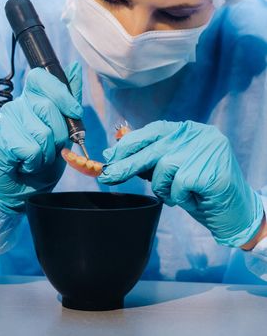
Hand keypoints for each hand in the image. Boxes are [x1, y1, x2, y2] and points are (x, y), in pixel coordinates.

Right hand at [0, 63, 82, 213]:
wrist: (21, 188)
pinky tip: (25, 164)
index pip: (42, 77)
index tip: (74, 114)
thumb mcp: (63, 132)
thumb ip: (69, 102)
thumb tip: (76, 68)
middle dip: (59, 136)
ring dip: (47, 154)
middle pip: (48, 108)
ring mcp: (6, 121)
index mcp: (32, 99)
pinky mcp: (1, 140)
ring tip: (36, 159)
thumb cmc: (41, 160)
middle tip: (49, 149)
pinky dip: (34, 163)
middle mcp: (17, 105)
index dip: (61, 94)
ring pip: (42, 133)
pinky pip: (31, 150)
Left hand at [98, 120, 263, 246]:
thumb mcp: (173, 170)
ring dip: (164, 188)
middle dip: (126, 166)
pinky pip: (176, 187)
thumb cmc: (200, 191)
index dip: (128, 145)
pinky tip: (193, 198)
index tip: (109, 157)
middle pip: (151, 149)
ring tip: (179, 194)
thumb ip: (150, 158)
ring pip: (162, 169)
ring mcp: (206, 151)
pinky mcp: (209, 171)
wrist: (236, 214)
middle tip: (107, 177)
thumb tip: (113, 155)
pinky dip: (179, 198)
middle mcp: (199, 135)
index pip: (152, 131)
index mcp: (190, 130)